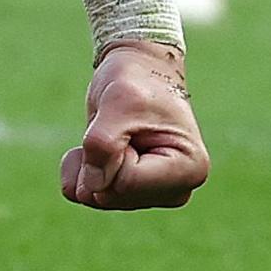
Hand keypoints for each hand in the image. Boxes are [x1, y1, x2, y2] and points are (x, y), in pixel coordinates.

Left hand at [63, 42, 208, 209]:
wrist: (137, 71)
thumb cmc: (136, 81)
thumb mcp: (119, 101)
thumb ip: (103, 143)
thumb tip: (91, 189)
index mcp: (189, 169)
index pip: (126, 182)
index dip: (112, 153)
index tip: (130, 125)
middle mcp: (176, 190)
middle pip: (112, 195)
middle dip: (100, 161)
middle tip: (121, 128)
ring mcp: (154, 195)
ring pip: (98, 198)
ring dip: (90, 163)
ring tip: (113, 134)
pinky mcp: (132, 194)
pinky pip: (87, 196)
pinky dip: (81, 171)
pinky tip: (97, 149)